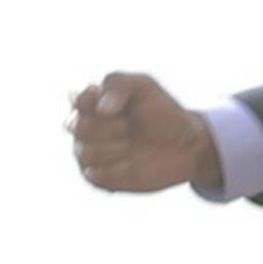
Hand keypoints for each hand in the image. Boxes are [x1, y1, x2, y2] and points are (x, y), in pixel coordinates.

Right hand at [72, 71, 219, 194]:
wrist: (185, 147)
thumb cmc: (163, 113)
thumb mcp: (145, 87)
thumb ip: (118, 85)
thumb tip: (100, 108)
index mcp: (93, 103)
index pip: (77, 101)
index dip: (95, 104)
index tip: (120, 107)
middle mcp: (87, 128)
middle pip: (77, 127)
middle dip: (110, 127)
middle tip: (130, 126)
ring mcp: (92, 154)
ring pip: (84, 153)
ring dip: (114, 149)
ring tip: (132, 145)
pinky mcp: (101, 179)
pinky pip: (94, 177)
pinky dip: (116, 170)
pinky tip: (131, 164)